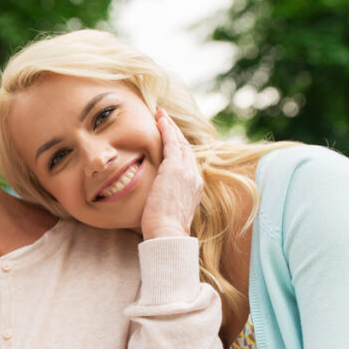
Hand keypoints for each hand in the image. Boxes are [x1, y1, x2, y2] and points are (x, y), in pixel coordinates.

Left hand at [140, 109, 202, 238]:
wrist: (167, 234)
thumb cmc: (162, 229)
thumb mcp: (168, 210)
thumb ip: (165, 199)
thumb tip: (155, 199)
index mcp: (193, 187)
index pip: (187, 162)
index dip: (178, 148)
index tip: (170, 139)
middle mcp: (194, 177)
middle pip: (186, 148)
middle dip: (175, 133)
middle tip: (165, 120)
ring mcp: (186, 172)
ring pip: (179, 142)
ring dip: (170, 126)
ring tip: (161, 114)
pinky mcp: (174, 169)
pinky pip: (171, 143)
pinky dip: (166, 129)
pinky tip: (160, 119)